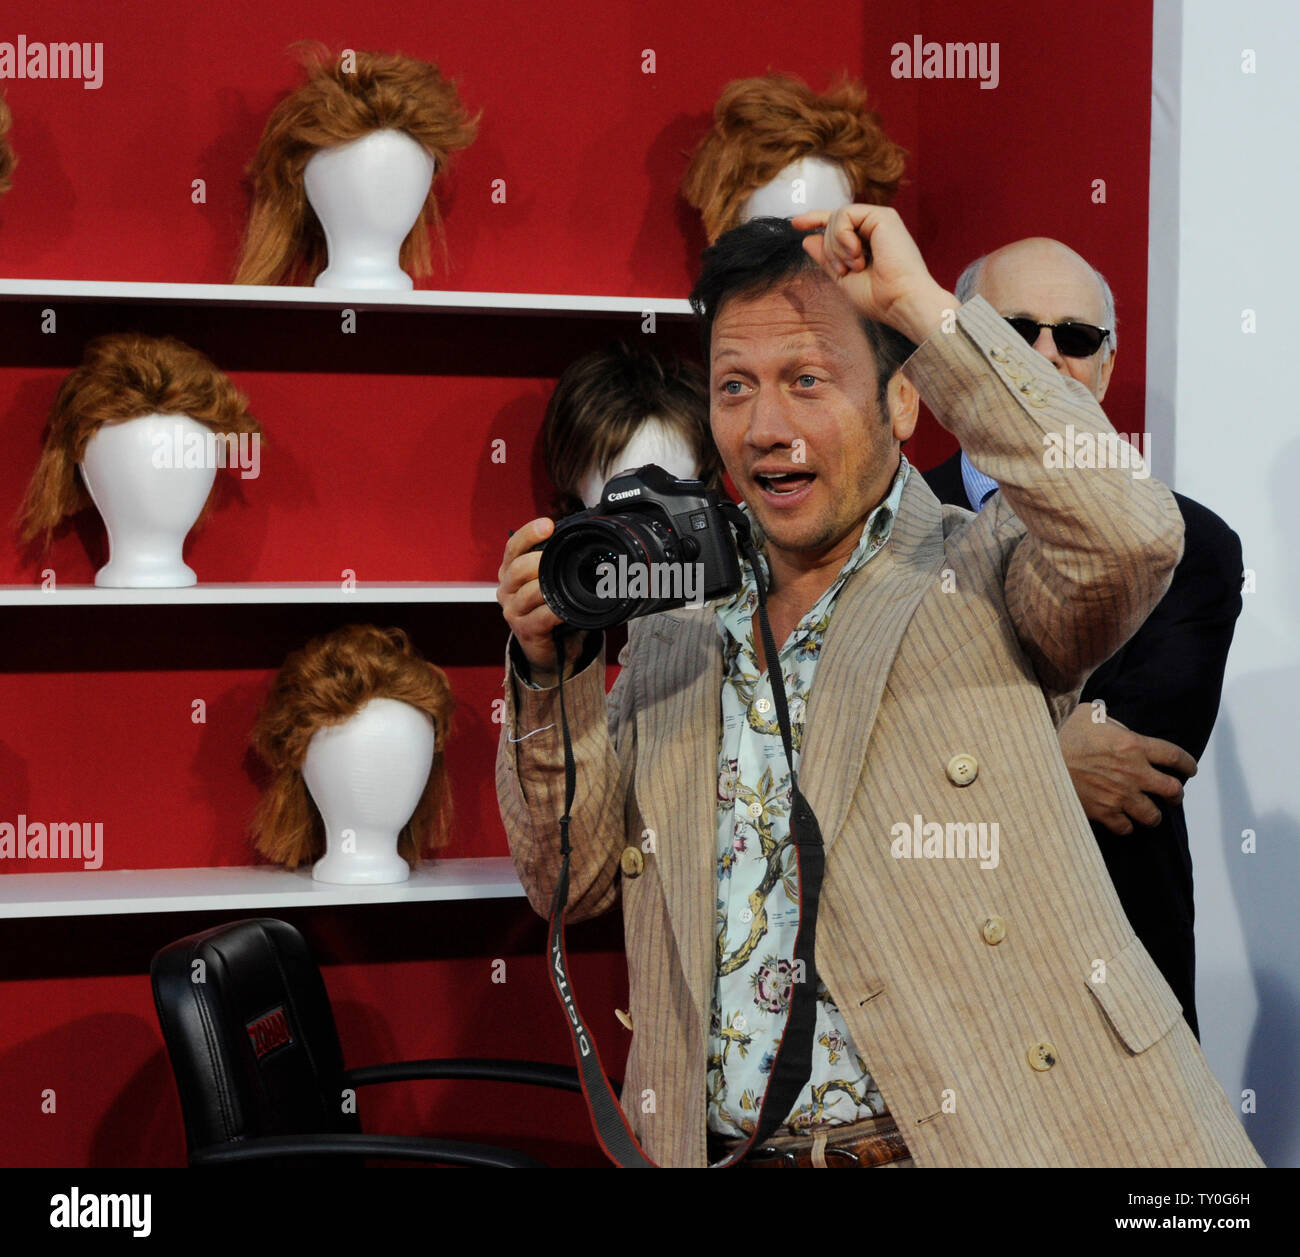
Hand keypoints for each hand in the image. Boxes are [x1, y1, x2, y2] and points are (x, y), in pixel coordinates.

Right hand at [497, 518, 586, 684]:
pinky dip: (555, 610)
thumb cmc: (549, 608)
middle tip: (559, 555)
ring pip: (528, 592)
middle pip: (517, 568)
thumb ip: (555, 561)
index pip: (513, 547)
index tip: (548, 524)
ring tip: (565, 582)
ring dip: (548, 585)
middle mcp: (506, 589)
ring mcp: (513, 611)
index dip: (528, 534)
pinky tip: (565, 607)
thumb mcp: (549, 581)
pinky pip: (541, 617)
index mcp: (510, 571)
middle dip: (538, 560)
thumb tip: (581, 535)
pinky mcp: (525, 630)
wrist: (549, 649)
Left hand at [789, 204, 955, 343]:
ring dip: (836, 246)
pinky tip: (855, 253)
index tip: (795, 224)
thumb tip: (807, 239)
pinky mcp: (883, 216)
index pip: (837, 225)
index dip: (815, 220)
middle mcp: (874, 229)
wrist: (902, 302)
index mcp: (867, 243)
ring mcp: (879, 220)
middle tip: (845, 271)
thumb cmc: (879, 298)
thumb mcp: (843, 279)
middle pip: (832, 223)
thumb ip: (827, 258)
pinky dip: (841, 235)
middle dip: (829, 249)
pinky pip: (845, 214)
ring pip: (836, 218)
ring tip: (854, 266)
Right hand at [1057, 706, 1197, 835]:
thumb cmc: (1063, 736)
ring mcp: (1120, 796)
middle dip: (1175, 794)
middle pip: (1172, 790)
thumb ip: (1108, 717)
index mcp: (1134, 745)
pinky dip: (1126, 825)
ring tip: (1148, 813)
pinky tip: (1122, 820)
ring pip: (1153, 816)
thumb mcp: (1088, 714)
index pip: (1176, 757)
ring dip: (1153, 814)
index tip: (1189, 770)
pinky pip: (1126, 828)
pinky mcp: (1104, 812)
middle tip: (1172, 794)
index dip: (1187, 764)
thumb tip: (1111, 718)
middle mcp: (1134, 773)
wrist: (1041, 762)